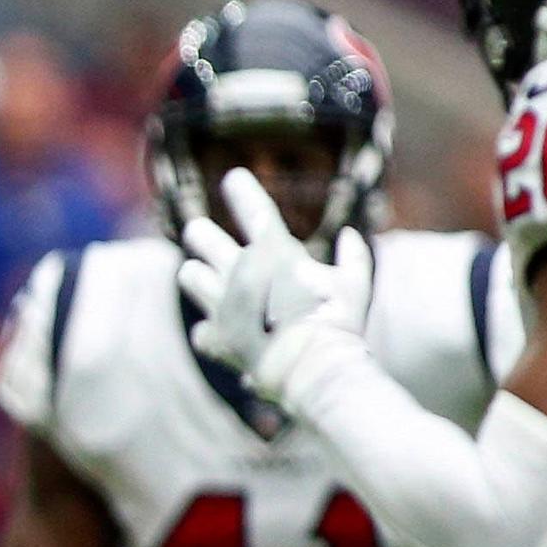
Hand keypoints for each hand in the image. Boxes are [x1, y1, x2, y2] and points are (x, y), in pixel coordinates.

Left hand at [179, 170, 369, 402]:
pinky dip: (210, 330)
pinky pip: (201, 328)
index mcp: (274, 254)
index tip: (232, 178)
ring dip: (197, 275)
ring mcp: (221, 305)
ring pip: (190, 275)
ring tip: (200, 275)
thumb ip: (353, 257)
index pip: (255, 211)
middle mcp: (239, 273)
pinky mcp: (214, 337)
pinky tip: (218, 331)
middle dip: (202, 235)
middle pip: (203, 237)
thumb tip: (351, 235)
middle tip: (199, 233)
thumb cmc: (337, 323)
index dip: (243, 192)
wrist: (308, 368)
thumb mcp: (356, 285)